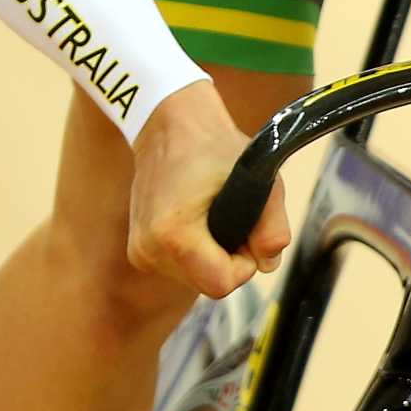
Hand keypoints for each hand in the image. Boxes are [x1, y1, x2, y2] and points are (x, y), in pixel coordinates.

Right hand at [127, 81, 289, 297]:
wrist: (170, 126)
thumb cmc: (216, 149)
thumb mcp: (261, 182)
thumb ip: (273, 229)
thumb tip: (267, 264)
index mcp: (173, 234)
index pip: (221, 284)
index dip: (244, 264)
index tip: (246, 231)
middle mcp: (149, 249)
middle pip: (209, 284)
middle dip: (229, 259)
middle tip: (231, 216)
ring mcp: (140, 251)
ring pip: (196, 278)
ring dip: (213, 255)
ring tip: (211, 213)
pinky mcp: (138, 250)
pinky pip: (182, 268)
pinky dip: (197, 251)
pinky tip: (196, 219)